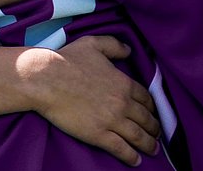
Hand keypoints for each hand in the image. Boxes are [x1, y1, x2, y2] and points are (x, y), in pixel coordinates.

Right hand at [29, 36, 160, 166]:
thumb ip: (114, 45)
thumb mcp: (93, 44)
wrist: (45, 79)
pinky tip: (136, 160)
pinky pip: (121, 149)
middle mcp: (122, 103)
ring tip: (153, 150)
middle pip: (146, 119)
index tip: (153, 113)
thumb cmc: (66, 60)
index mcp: (123, 83)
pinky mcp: (98, 134)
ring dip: (149, 145)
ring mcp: (112, 120)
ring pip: (138, 137)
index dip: (152, 108)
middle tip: (157, 134)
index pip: (146, 99)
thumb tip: (129, 49)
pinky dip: (131, 157)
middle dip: (154, 128)